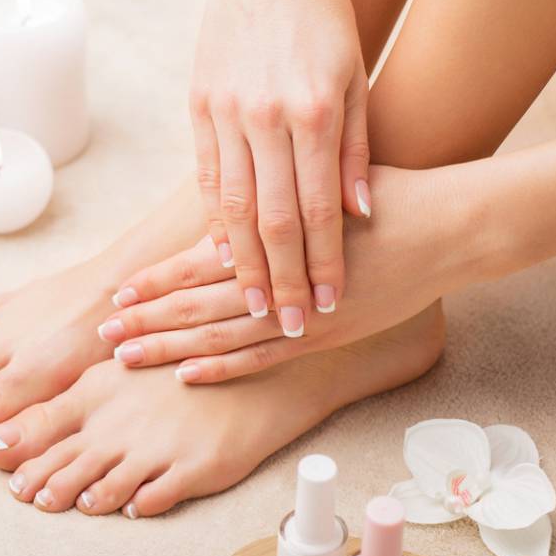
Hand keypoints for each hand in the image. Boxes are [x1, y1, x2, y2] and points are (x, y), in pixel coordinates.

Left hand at [101, 166, 459, 381]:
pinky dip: (224, 366)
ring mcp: (300, 311)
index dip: (155, 278)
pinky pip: (263, 358)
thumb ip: (276, 199)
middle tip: (104, 331)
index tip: (118, 291)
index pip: (198, 261)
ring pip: (220, 332)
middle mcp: (279, 274)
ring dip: (170, 345)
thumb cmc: (387, 194)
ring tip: (127, 356)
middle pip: (196, 301)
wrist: (451, 225)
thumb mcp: (324, 181)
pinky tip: (188, 375)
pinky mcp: (325, 335)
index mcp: (274, 233)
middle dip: (146, 317)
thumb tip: (230, 201)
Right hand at [190, 0, 370, 335]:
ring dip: (242, 264)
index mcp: (313, 112)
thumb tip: (356, 216)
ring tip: (252, 305)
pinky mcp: (198, 109)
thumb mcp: (356, 80)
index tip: (326, 306)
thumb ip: (356, 151)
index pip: (318, 209)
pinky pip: (203, 177)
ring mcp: (225, 114)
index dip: (323, 263)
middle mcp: (264, 118)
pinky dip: (211, 221)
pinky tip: (218, 256)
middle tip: (288, 325)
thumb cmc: (322, 22)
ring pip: (230, 207)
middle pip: (272, 220)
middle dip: (283, 279)